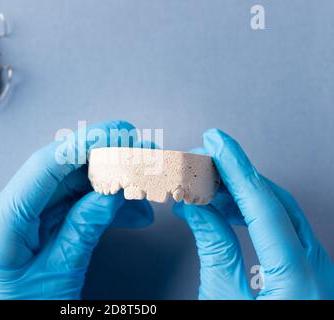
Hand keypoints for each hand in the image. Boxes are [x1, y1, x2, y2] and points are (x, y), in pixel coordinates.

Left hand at [0, 120, 153, 298]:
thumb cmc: (20, 319)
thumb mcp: (59, 277)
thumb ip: (85, 229)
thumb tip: (113, 190)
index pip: (42, 169)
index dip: (85, 144)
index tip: (120, 132)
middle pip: (56, 176)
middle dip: (104, 166)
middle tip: (141, 159)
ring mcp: (4, 220)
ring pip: (61, 191)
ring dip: (104, 190)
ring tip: (141, 196)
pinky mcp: (17, 228)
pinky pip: (57, 208)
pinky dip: (89, 207)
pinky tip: (121, 211)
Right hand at [173, 129, 333, 298]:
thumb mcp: (224, 301)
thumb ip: (213, 249)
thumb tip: (193, 208)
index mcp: (298, 276)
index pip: (263, 203)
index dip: (236, 167)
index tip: (216, 140)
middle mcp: (318, 265)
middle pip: (274, 201)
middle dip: (235, 177)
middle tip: (201, 164)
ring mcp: (319, 266)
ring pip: (280, 211)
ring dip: (242, 193)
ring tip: (206, 187)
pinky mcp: (310, 270)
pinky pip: (283, 228)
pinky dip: (254, 212)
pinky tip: (229, 210)